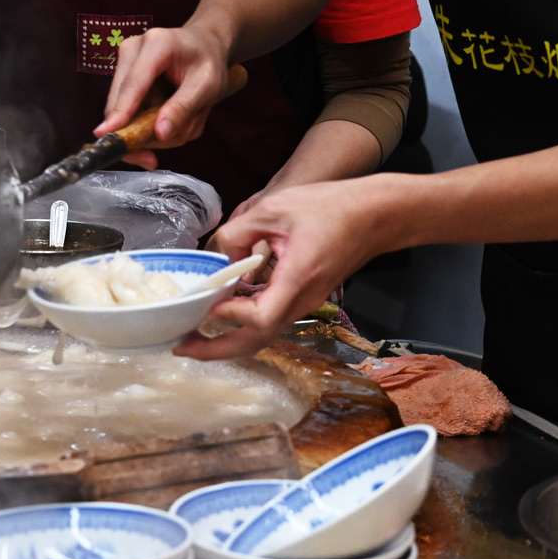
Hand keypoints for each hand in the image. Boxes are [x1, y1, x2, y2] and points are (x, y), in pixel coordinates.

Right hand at [96, 24, 234, 159]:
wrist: (205, 46)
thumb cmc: (209, 62)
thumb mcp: (207, 86)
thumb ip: (183, 108)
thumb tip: (159, 133)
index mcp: (157, 44)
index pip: (134, 84)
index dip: (121, 111)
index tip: (108, 133)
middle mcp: (133, 50)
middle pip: (120, 102)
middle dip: (143, 129)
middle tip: (169, 147)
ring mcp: (125, 63)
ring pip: (125, 113)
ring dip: (153, 128)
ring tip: (186, 117)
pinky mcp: (123, 78)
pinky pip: (129, 114)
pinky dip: (152, 123)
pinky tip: (173, 115)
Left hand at [175, 175, 399, 359]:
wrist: (375, 215)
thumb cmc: (331, 208)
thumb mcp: (275, 208)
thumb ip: (238, 232)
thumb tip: (214, 255)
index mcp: (296, 280)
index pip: (258, 317)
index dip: (228, 315)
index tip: (204, 304)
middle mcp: (300, 301)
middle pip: (256, 341)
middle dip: (216, 350)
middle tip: (182, 348)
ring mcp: (303, 304)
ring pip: (262, 335)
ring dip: (227, 340)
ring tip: (194, 335)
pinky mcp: (303, 299)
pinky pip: (270, 320)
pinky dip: (243, 323)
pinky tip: (223, 312)